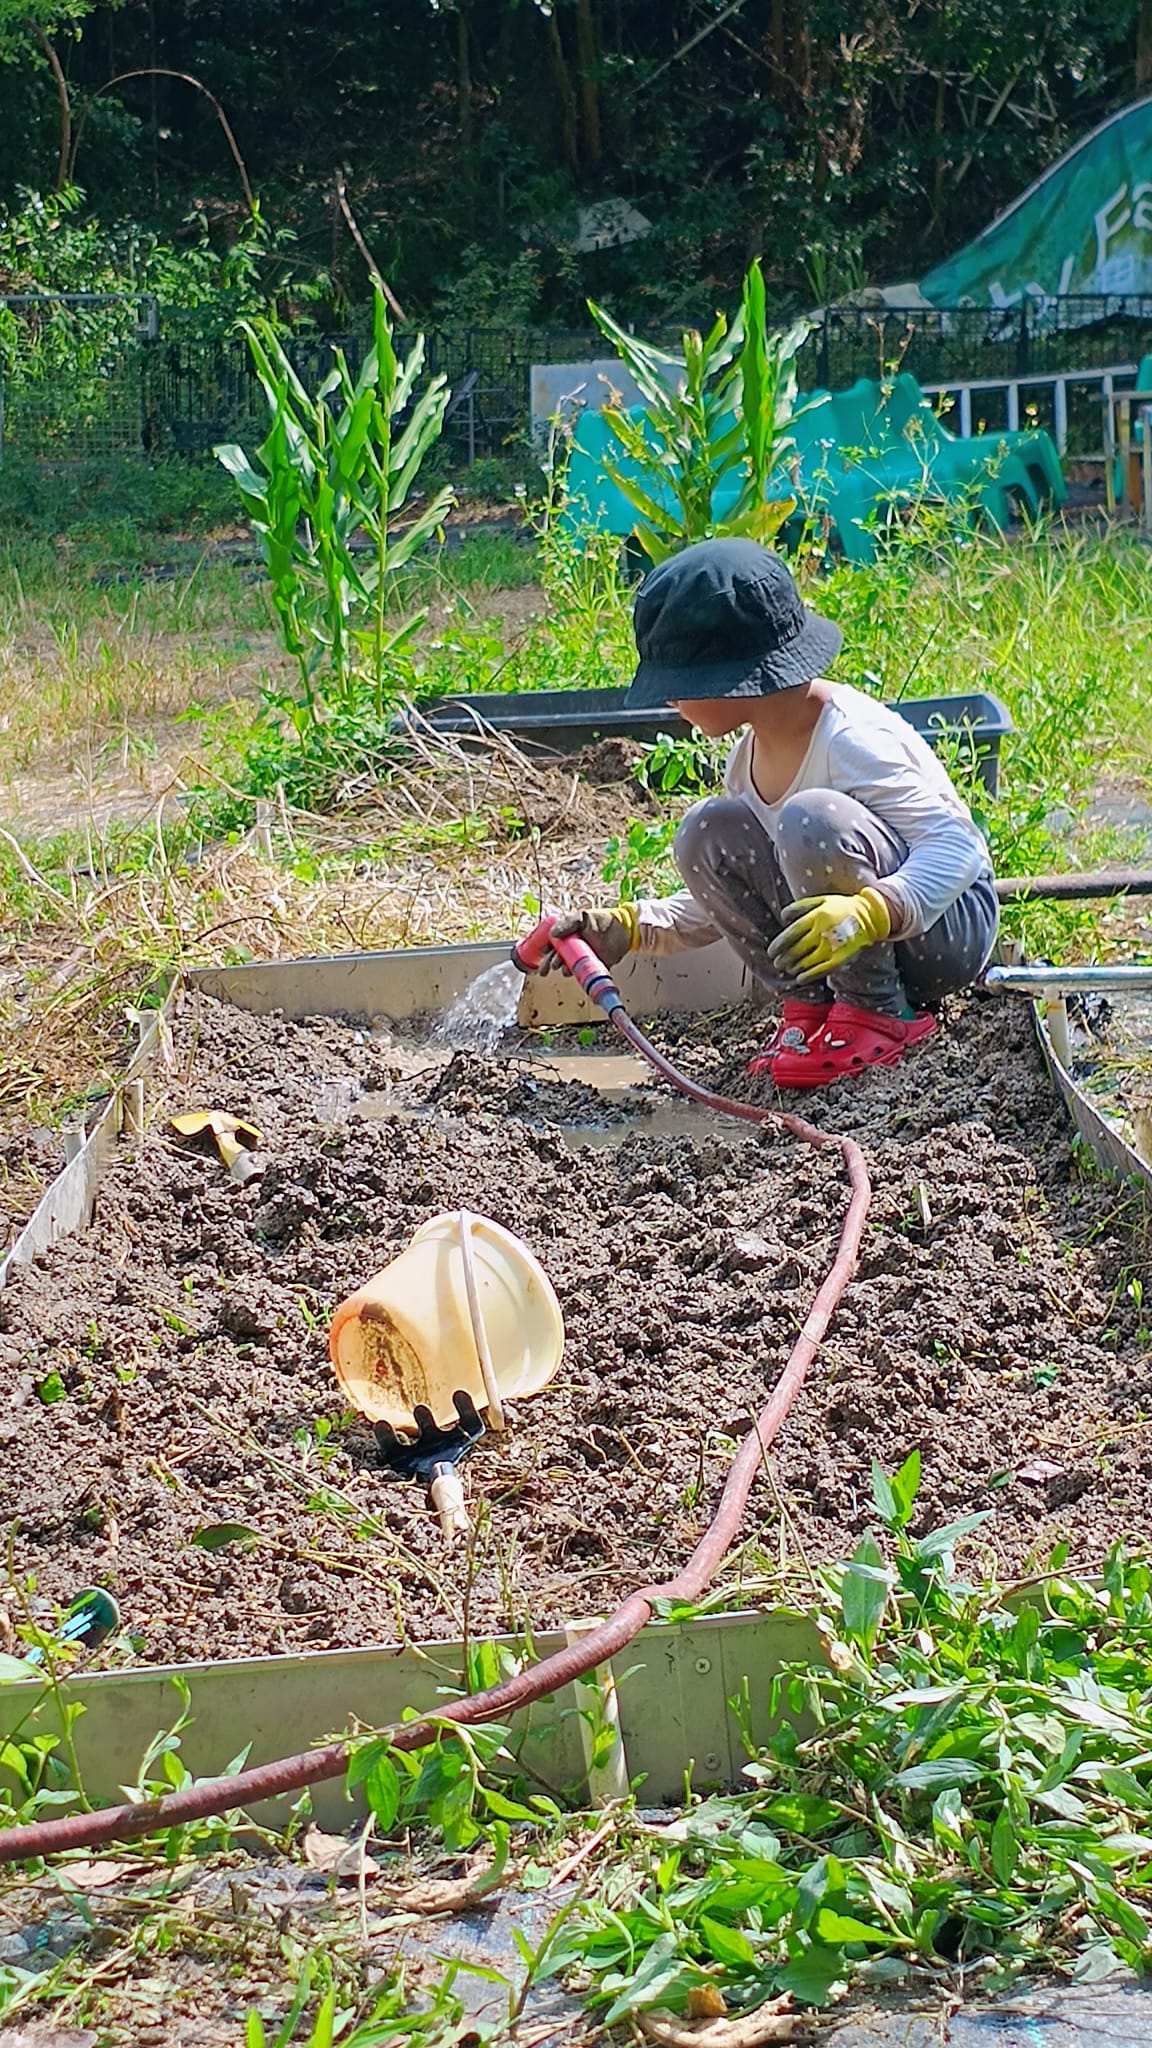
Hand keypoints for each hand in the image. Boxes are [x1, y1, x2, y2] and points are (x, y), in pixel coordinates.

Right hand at [538, 906, 639, 974]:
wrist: (623, 930)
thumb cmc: (602, 920)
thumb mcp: (582, 917)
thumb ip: (567, 923)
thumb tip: (552, 934)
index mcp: (568, 935)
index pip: (553, 943)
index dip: (546, 949)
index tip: (543, 952)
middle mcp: (573, 948)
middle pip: (557, 957)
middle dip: (549, 963)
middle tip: (547, 968)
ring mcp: (582, 958)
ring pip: (567, 966)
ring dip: (562, 968)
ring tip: (560, 966)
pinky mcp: (592, 967)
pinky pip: (581, 974)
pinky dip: (575, 975)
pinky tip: (570, 972)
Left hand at [767, 887, 890, 983]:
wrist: (870, 916)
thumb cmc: (842, 907)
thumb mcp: (822, 900)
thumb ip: (801, 906)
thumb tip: (783, 916)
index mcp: (817, 916)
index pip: (791, 934)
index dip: (779, 944)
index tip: (771, 952)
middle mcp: (823, 931)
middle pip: (796, 949)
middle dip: (783, 958)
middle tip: (777, 963)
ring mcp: (832, 946)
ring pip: (807, 961)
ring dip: (794, 967)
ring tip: (788, 969)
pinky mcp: (841, 957)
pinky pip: (821, 969)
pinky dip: (809, 975)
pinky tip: (800, 978)